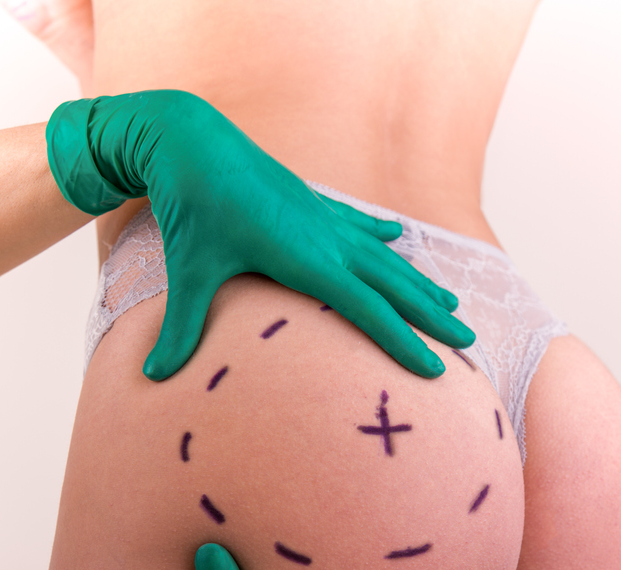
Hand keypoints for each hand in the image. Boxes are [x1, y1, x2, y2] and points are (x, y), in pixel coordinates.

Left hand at [46, 91, 475, 379]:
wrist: (191, 140)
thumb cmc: (191, 208)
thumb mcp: (189, 270)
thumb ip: (180, 327)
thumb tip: (152, 378)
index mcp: (308, 259)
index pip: (369, 310)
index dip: (405, 341)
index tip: (437, 369)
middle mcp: (328, 238)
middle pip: (394, 284)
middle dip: (432, 315)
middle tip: (469, 340)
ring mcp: (324, 217)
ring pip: (385, 256)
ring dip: (418, 280)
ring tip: (451, 301)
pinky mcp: (312, 202)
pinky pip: (359, 225)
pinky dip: (381, 236)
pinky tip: (397, 238)